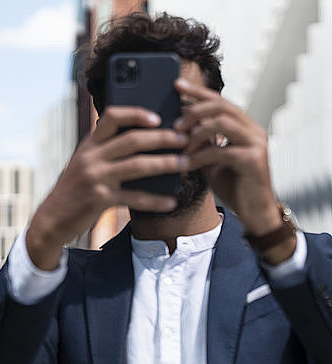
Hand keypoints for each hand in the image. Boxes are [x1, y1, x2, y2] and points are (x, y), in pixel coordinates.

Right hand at [27, 106, 189, 269]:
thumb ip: (105, 150)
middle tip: (184, 139)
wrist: (52, 218)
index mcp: (89, 144)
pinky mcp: (99, 200)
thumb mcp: (84, 163)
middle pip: (132, 140)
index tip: (158, 117)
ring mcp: (95, 178)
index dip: (137, 114)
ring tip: (185, 163)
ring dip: (165, 163)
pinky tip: (170, 201)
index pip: (112, 117)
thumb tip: (143, 140)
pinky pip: (134, 198)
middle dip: (163, 138)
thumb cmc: (74, 189)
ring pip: (137, 165)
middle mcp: (91, 157)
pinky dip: (155, 201)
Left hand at [174, 78, 280, 235]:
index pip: (220, 100)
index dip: (198, 91)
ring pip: (223, 123)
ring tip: (179, 144)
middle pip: (222, 105)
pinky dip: (200, 156)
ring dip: (196, 132)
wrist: (253, 212)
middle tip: (174, 124)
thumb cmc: (233, 184)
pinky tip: (186, 164)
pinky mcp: (253, 161)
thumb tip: (177, 127)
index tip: (177, 85)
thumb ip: (200, 142)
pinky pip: (222, 151)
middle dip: (194, 110)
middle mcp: (252, 130)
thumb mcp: (211, 158)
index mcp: (243, 126)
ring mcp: (256, 144)